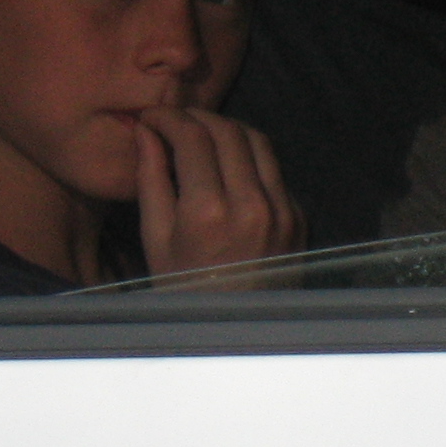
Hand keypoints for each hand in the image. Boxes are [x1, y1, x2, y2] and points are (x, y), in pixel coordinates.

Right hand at [134, 107, 302, 285]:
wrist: (237, 330)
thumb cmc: (185, 289)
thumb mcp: (155, 239)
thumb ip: (151, 180)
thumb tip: (146, 132)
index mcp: (208, 211)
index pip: (192, 137)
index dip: (169, 117)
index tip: (153, 116)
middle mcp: (252, 204)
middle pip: (228, 130)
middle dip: (198, 117)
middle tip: (176, 122)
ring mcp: (282, 209)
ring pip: (258, 142)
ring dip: (228, 130)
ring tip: (202, 136)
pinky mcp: (299, 215)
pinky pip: (275, 170)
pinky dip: (250, 158)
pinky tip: (229, 168)